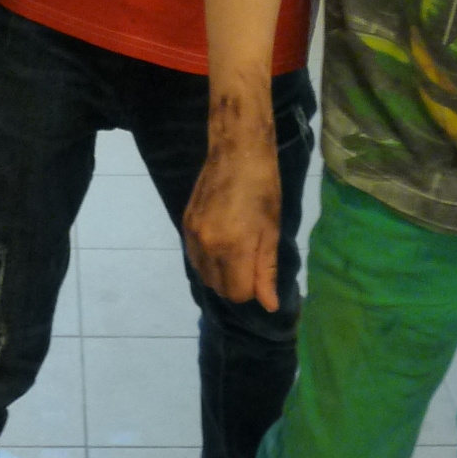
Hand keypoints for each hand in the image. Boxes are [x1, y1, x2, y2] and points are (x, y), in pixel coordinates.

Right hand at [183, 122, 281, 310]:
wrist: (237, 151)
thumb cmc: (263, 188)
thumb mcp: (272, 231)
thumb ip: (267, 271)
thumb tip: (269, 306)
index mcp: (232, 247)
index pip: (236, 294)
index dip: (252, 289)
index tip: (261, 271)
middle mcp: (206, 245)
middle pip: (218, 288)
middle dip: (236, 283)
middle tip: (252, 259)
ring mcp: (192, 234)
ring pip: (204, 275)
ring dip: (221, 273)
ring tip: (237, 250)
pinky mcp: (185, 223)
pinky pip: (194, 257)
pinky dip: (208, 260)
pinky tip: (221, 242)